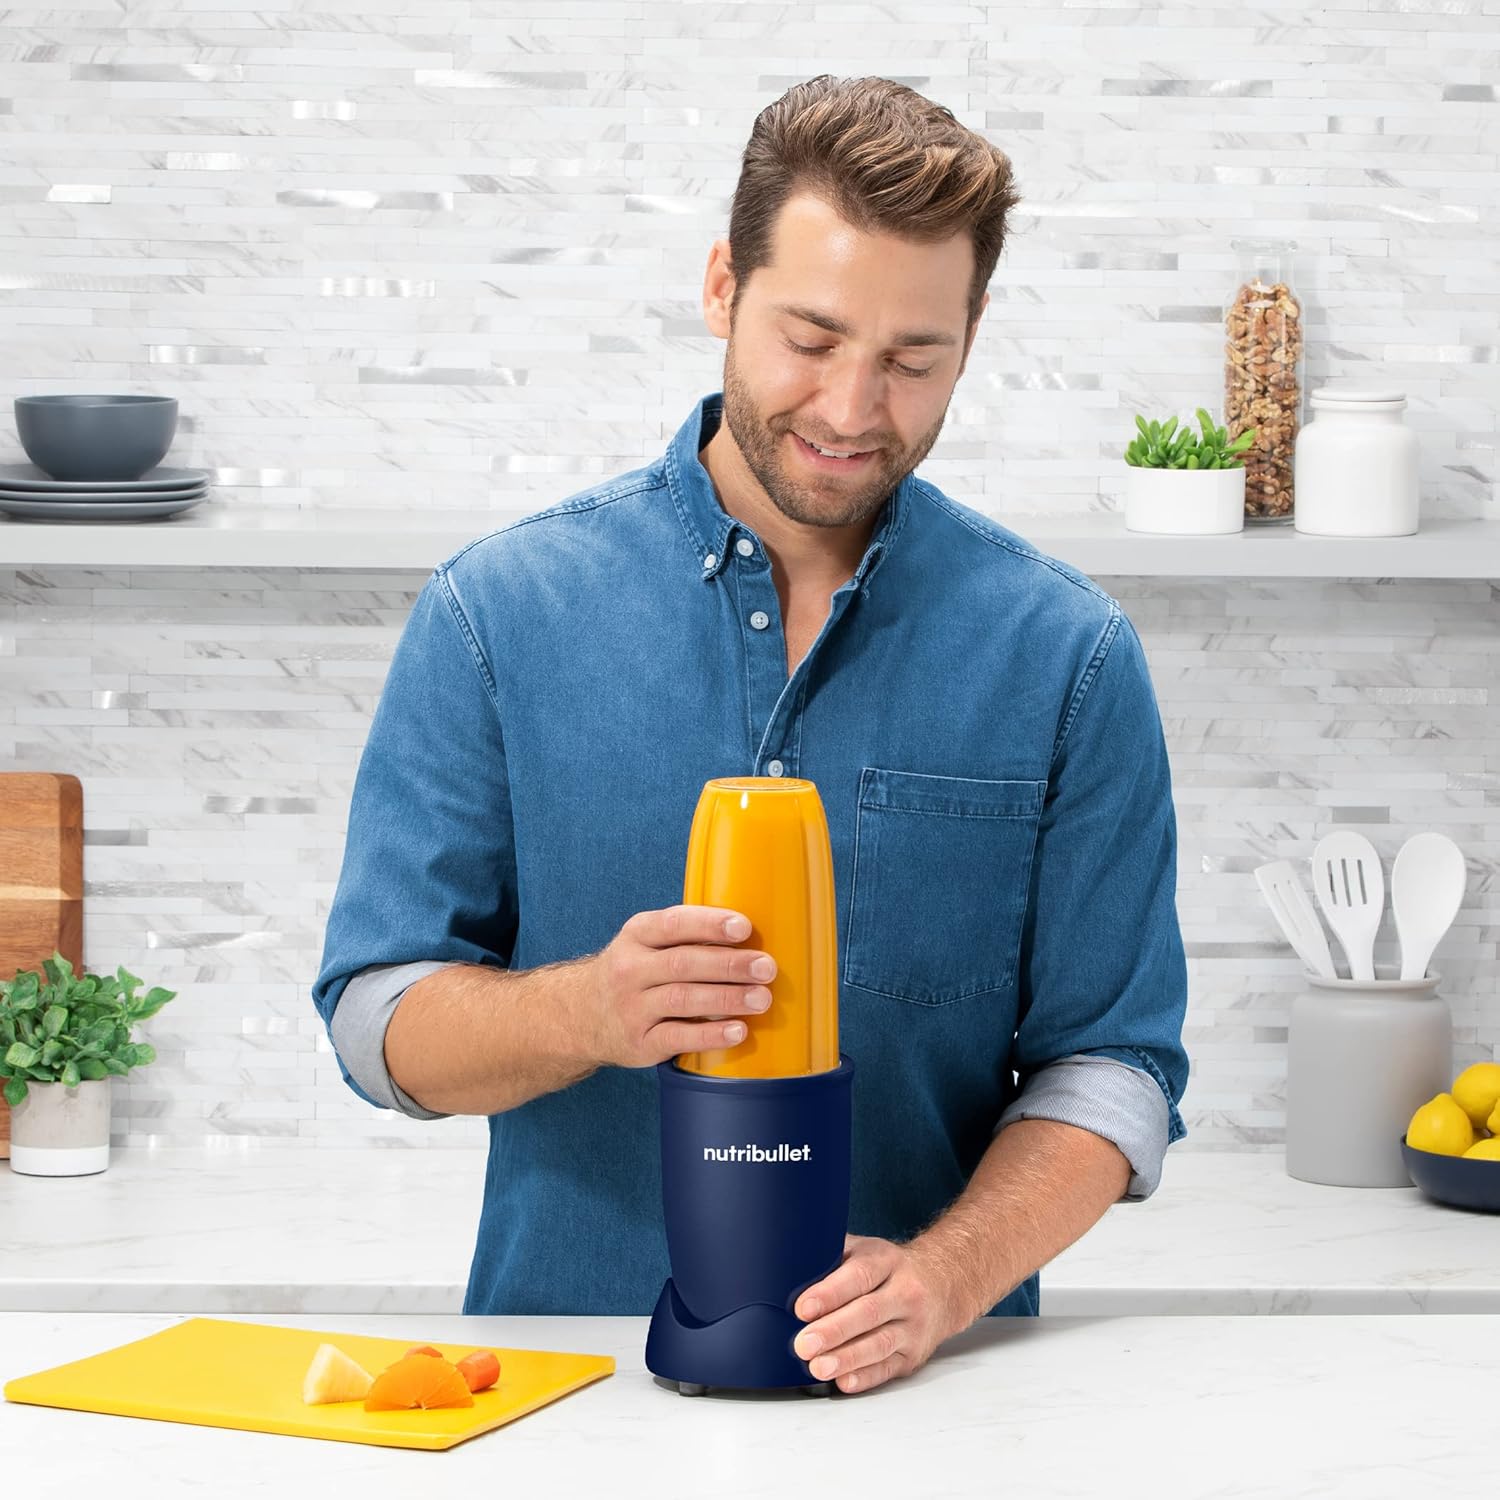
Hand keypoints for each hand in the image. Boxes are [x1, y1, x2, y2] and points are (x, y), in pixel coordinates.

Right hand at [576, 904, 775, 1068]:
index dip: (710, 925)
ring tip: (762, 998)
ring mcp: (632, 1007)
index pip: (674, 924)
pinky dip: (710, 1035)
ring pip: (682, 999)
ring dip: (727, 998)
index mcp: (637, 935)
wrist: (582, 1015)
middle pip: (683, 963)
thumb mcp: (647, 942)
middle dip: (729, 965)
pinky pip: (677, 1038)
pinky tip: (738, 1030)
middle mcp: (630, 969)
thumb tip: (750, 933)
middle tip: (766, 967)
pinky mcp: (639, 1042)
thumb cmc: (635, 972)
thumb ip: (687, 936)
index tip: (744, 927)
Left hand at [791, 1234, 956, 1394]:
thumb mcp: (864, 1249)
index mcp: (886, 1261)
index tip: (802, 1308)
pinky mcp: (913, 1354)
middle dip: (834, 1331)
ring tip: (818, 1366)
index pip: (859, 1276)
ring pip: (879, 1344)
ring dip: (847, 1358)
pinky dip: (865, 1377)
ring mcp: (912, 1325)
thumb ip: (831, 1255)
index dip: (830, 1293)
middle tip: (803, 1344)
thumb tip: (786, 1264)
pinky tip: (844, 1381)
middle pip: (868, 1312)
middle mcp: (904, 1292)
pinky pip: (888, 1368)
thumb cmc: (887, 1268)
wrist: (942, 1284)